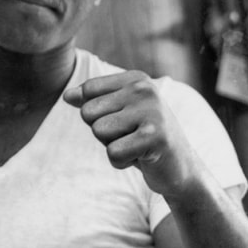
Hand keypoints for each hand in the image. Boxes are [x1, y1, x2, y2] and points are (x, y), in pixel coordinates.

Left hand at [64, 71, 198, 197]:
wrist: (181, 168)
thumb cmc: (144, 138)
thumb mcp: (119, 114)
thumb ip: (92, 101)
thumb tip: (66, 95)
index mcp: (136, 79)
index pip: (87, 90)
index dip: (96, 113)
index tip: (123, 121)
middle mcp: (145, 89)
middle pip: (88, 112)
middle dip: (103, 132)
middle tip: (131, 137)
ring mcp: (152, 111)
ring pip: (98, 131)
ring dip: (113, 146)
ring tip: (137, 146)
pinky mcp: (155, 136)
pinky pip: (112, 152)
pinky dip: (122, 162)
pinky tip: (142, 158)